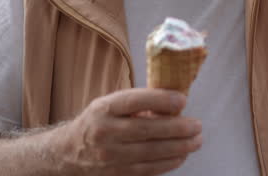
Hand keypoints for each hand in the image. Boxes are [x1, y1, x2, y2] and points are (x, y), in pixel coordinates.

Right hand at [51, 88, 201, 174]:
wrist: (69, 153)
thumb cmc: (100, 122)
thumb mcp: (111, 104)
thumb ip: (139, 102)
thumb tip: (176, 102)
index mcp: (104, 108)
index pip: (134, 101)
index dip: (161, 100)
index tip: (183, 100)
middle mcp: (105, 132)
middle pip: (147, 130)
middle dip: (178, 128)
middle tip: (197, 125)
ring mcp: (110, 155)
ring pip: (151, 152)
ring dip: (179, 147)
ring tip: (196, 140)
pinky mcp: (117, 173)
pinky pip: (148, 169)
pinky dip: (169, 162)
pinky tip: (182, 155)